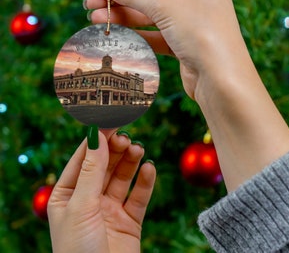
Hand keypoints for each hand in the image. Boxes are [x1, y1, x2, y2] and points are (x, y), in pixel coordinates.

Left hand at [48, 129, 155, 252]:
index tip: (110, 121)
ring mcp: (109, 210)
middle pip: (105, 166)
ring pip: (122, 178)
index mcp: (67, 195)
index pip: (83, 159)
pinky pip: (139, 197)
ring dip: (130, 162)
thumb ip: (91, 170)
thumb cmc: (78, 250)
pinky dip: (145, 182)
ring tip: (138, 149)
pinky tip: (149, 169)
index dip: (97, 140)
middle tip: (126, 137)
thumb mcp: (81, 206)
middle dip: (115, 150)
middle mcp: (88, 200)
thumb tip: (97, 136)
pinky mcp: (129, 221)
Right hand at [85, 0, 242, 99]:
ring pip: (151, 13)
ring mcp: (190, 20)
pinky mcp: (184, 42)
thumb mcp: (166, 7)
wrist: (221, 80)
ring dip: (123, 15)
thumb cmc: (204, 35)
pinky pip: (156, 33)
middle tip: (91, 2)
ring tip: (95, 19)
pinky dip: (136, 33)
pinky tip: (116, 33)